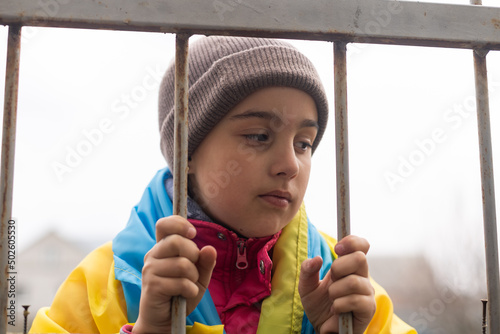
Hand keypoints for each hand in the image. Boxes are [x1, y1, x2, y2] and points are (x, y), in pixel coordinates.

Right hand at [132, 215, 216, 333]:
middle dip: (193, 255)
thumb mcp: (199, 276)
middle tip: (192, 270)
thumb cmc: (181, 292)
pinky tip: (185, 295)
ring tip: (187, 286)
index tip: (193, 233)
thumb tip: (210, 248)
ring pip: (183, 264)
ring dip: (193, 278)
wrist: (166, 319)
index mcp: (162, 247)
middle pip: (177, 242)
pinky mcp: (152, 286)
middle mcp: (153, 255)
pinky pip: (181, 283)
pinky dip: (190, 290)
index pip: (164, 224)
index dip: (179, 224)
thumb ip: (205, 262)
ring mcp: (150, 270)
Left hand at [298, 235, 375, 333]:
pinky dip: (339, 305)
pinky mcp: (368, 308)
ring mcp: (367, 292)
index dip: (352, 242)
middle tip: (331, 279)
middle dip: (339, 267)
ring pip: (353, 281)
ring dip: (335, 291)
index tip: (337, 248)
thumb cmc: (318, 306)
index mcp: (349, 267)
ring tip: (332, 300)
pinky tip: (336, 311)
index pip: (362, 246)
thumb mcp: (306, 287)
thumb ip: (307, 271)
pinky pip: (355, 300)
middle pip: (360, 258)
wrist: (322, 329)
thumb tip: (316, 258)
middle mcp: (361, 276)